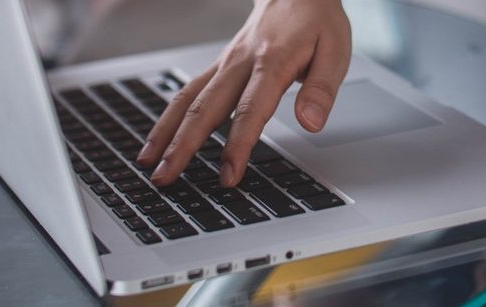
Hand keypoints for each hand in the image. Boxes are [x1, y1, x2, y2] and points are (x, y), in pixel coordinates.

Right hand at [137, 0, 350, 186]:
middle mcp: (240, 63)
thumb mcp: (336, 51)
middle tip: (166, 177)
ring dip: (166, 133)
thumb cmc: (316, 21)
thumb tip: (311, 122)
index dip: (238, 146)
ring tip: (149, 163)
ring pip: (188, 100)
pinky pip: (188, 92)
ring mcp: (225, 64)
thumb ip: (322, 90)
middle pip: (205, 109)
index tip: (229, 175)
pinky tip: (158, 139)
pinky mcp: (220, 66)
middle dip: (183, 147)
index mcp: (272, 62)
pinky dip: (169, 117)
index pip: (250, 111)